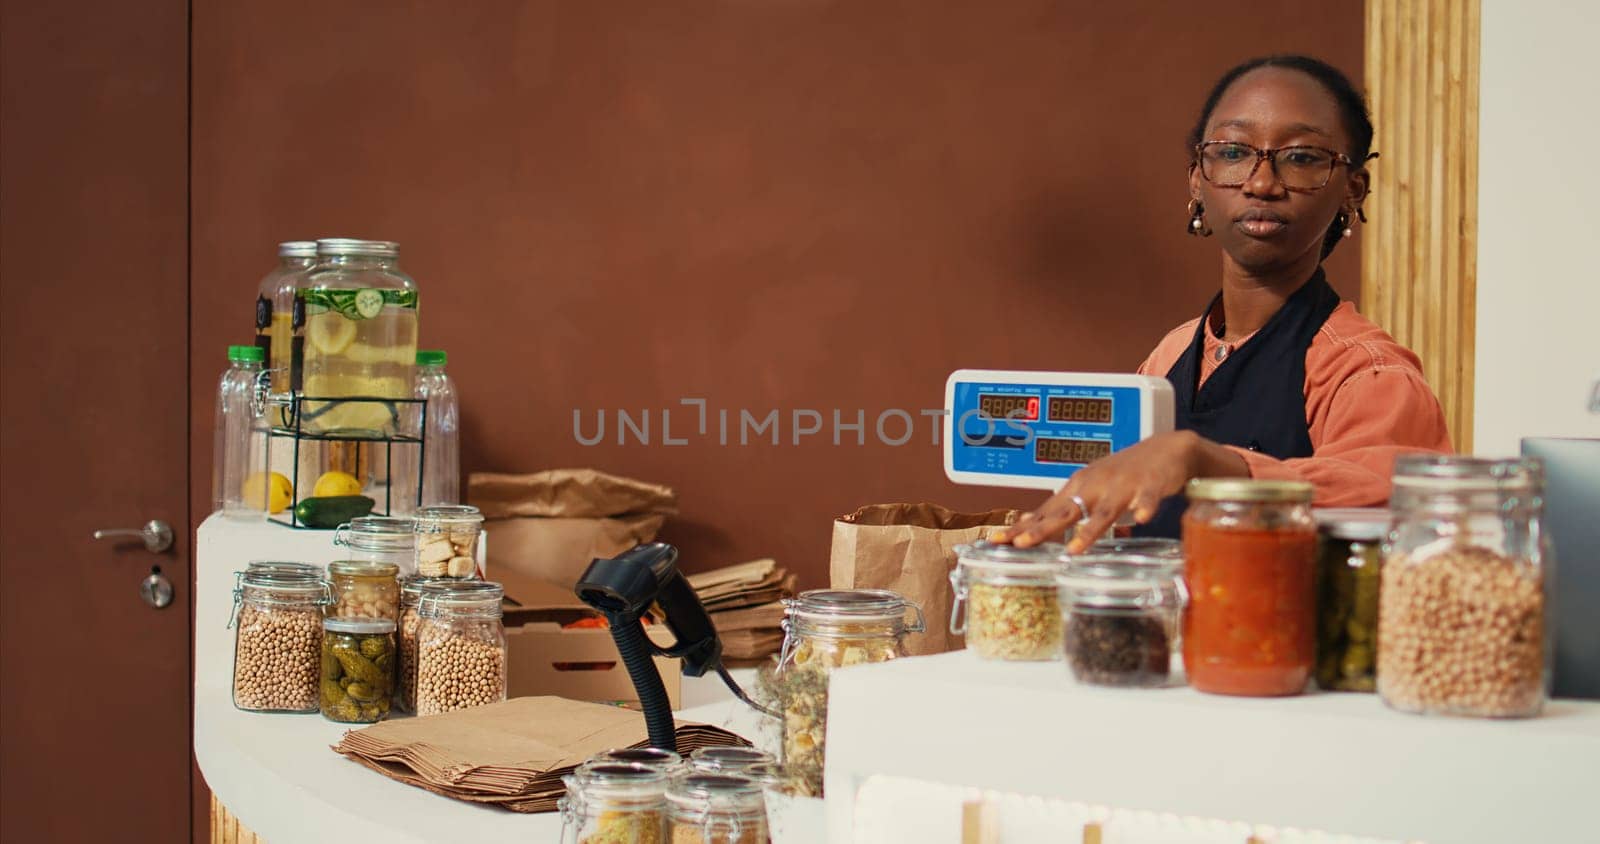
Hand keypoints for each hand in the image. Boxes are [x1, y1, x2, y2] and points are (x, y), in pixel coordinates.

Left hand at [990, 431, 1246, 551]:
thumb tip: (1029, 521)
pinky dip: (1144, 507)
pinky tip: (1142, 519)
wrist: (1166, 449)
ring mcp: (1122, 485)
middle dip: (1042, 529)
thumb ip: (1062, 507)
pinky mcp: (1150, 485)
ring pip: (1103, 510)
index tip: (995, 540)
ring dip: (1089, 530)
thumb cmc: (1123, 473)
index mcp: (1078, 487)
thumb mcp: (1088, 488)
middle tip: (1020, 544)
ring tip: (1074, 549)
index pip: (1044, 511)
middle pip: (1064, 511)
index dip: (1021, 526)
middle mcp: (1095, 485)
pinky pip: (1147, 498)